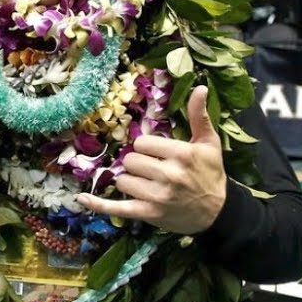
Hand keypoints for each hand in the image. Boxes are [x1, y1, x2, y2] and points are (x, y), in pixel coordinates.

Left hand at [78, 86, 226, 233]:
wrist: (219, 212)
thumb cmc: (210, 173)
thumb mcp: (209, 143)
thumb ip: (199, 115)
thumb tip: (200, 87)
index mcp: (182, 154)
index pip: (142, 143)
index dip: (146, 147)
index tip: (158, 154)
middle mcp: (169, 175)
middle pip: (129, 160)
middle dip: (137, 163)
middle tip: (153, 169)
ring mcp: (157, 196)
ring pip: (122, 180)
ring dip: (130, 180)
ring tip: (148, 184)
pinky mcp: (148, 213)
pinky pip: (117, 207)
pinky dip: (98, 204)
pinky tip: (82, 198)